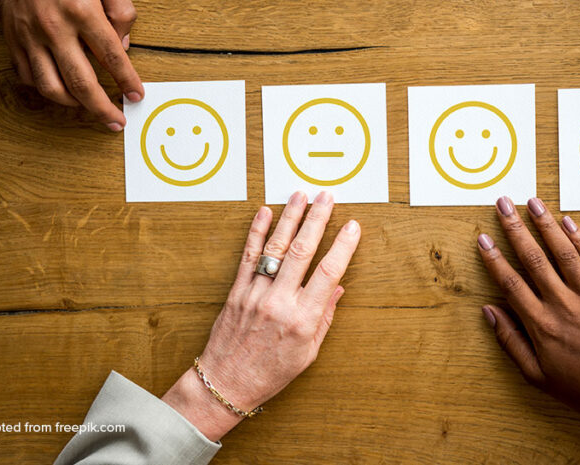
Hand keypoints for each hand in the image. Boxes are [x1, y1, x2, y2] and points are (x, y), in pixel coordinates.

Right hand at [0, 0, 142, 129]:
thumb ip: (122, 11)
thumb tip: (124, 47)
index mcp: (82, 10)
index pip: (111, 57)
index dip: (127, 80)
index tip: (137, 95)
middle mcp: (54, 27)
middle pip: (81, 82)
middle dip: (102, 107)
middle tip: (116, 121)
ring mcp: (30, 36)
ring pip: (51, 87)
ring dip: (74, 104)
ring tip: (89, 107)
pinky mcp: (13, 40)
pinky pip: (29, 77)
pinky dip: (47, 89)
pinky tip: (62, 89)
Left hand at [162, 191, 360, 440]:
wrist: (226, 383)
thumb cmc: (271, 372)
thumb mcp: (309, 352)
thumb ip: (324, 317)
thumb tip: (337, 288)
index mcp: (303, 320)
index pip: (327, 273)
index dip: (342, 246)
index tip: (352, 226)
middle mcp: (279, 303)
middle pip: (302, 252)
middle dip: (316, 220)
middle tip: (327, 197)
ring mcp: (256, 294)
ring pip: (275, 248)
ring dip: (289, 218)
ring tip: (300, 195)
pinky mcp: (236, 291)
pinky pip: (248, 256)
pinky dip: (256, 232)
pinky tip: (265, 212)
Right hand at [478, 196, 579, 415]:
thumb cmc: (579, 386)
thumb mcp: (535, 374)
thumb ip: (510, 341)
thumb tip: (489, 311)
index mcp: (540, 325)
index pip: (511, 283)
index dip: (494, 258)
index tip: (482, 238)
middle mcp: (562, 305)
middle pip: (534, 259)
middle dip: (516, 228)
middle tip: (504, 203)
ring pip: (563, 253)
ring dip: (546, 225)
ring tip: (533, 202)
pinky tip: (568, 221)